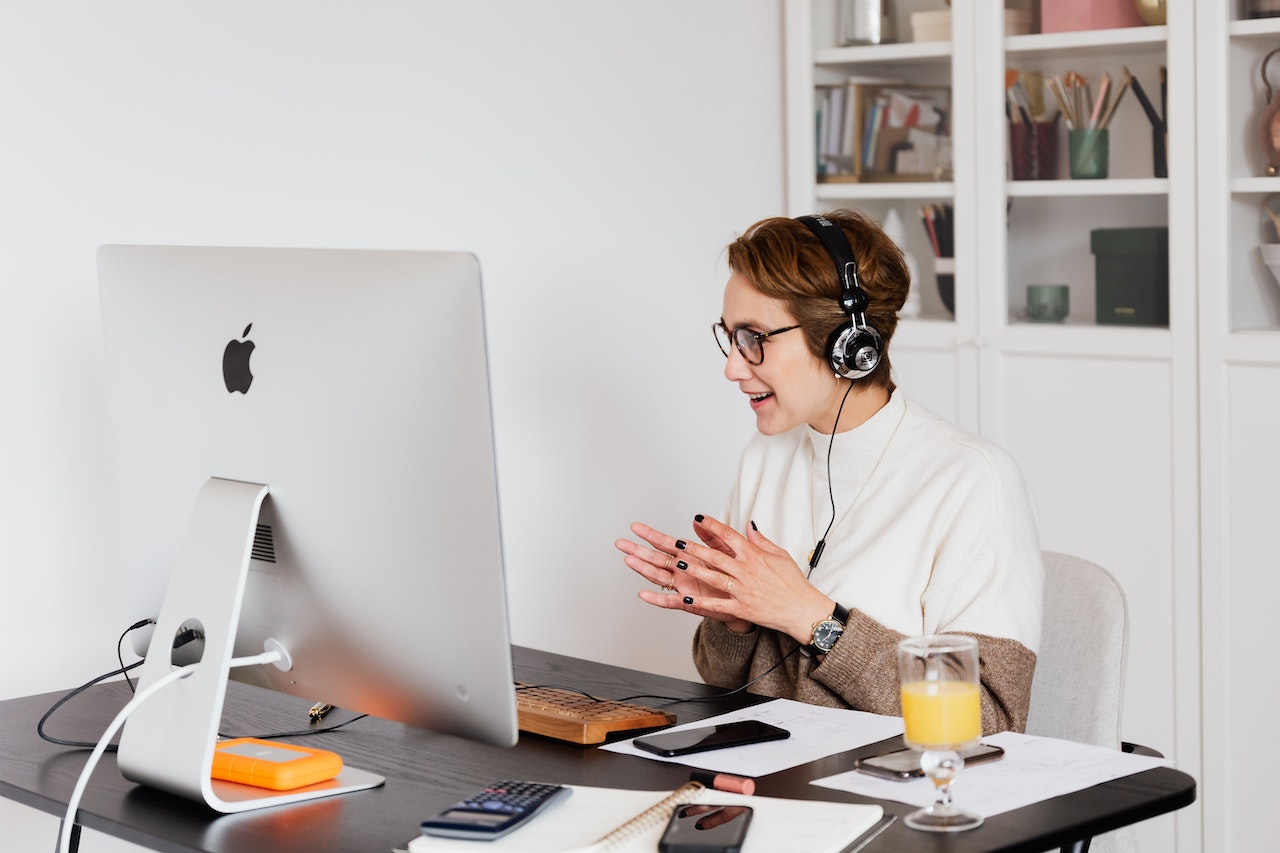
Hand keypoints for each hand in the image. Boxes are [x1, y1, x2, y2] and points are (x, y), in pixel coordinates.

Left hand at [616, 515, 833, 643]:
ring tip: (677, 563)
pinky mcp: (742, 608)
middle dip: (694, 547)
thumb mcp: (780, 555)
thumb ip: (760, 540)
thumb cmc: (793, 582)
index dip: (713, 526)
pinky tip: (685, 598)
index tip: (699, 517)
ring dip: (694, 570)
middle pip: (715, 556)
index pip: (730, 536)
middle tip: (676, 540)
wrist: (802, 610)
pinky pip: (717, 605)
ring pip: (713, 578)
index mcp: (754, 556)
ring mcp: (743, 590)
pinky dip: (700, 602)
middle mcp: (746, 571)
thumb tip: (749, 525)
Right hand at [616, 521, 752, 632]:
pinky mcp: (689, 603)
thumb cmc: (733, 576)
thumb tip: (698, 519)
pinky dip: (656, 598)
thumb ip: (711, 536)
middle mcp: (682, 571)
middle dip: (638, 550)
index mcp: (689, 557)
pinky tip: (643, 594)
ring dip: (643, 569)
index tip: (635, 527)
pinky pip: (670, 601)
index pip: (666, 543)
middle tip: (620, 543)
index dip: (651, 535)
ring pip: (659, 577)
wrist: (745, 601)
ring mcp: (683, 587)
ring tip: (629, 560)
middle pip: (656, 559)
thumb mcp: (724, 551)